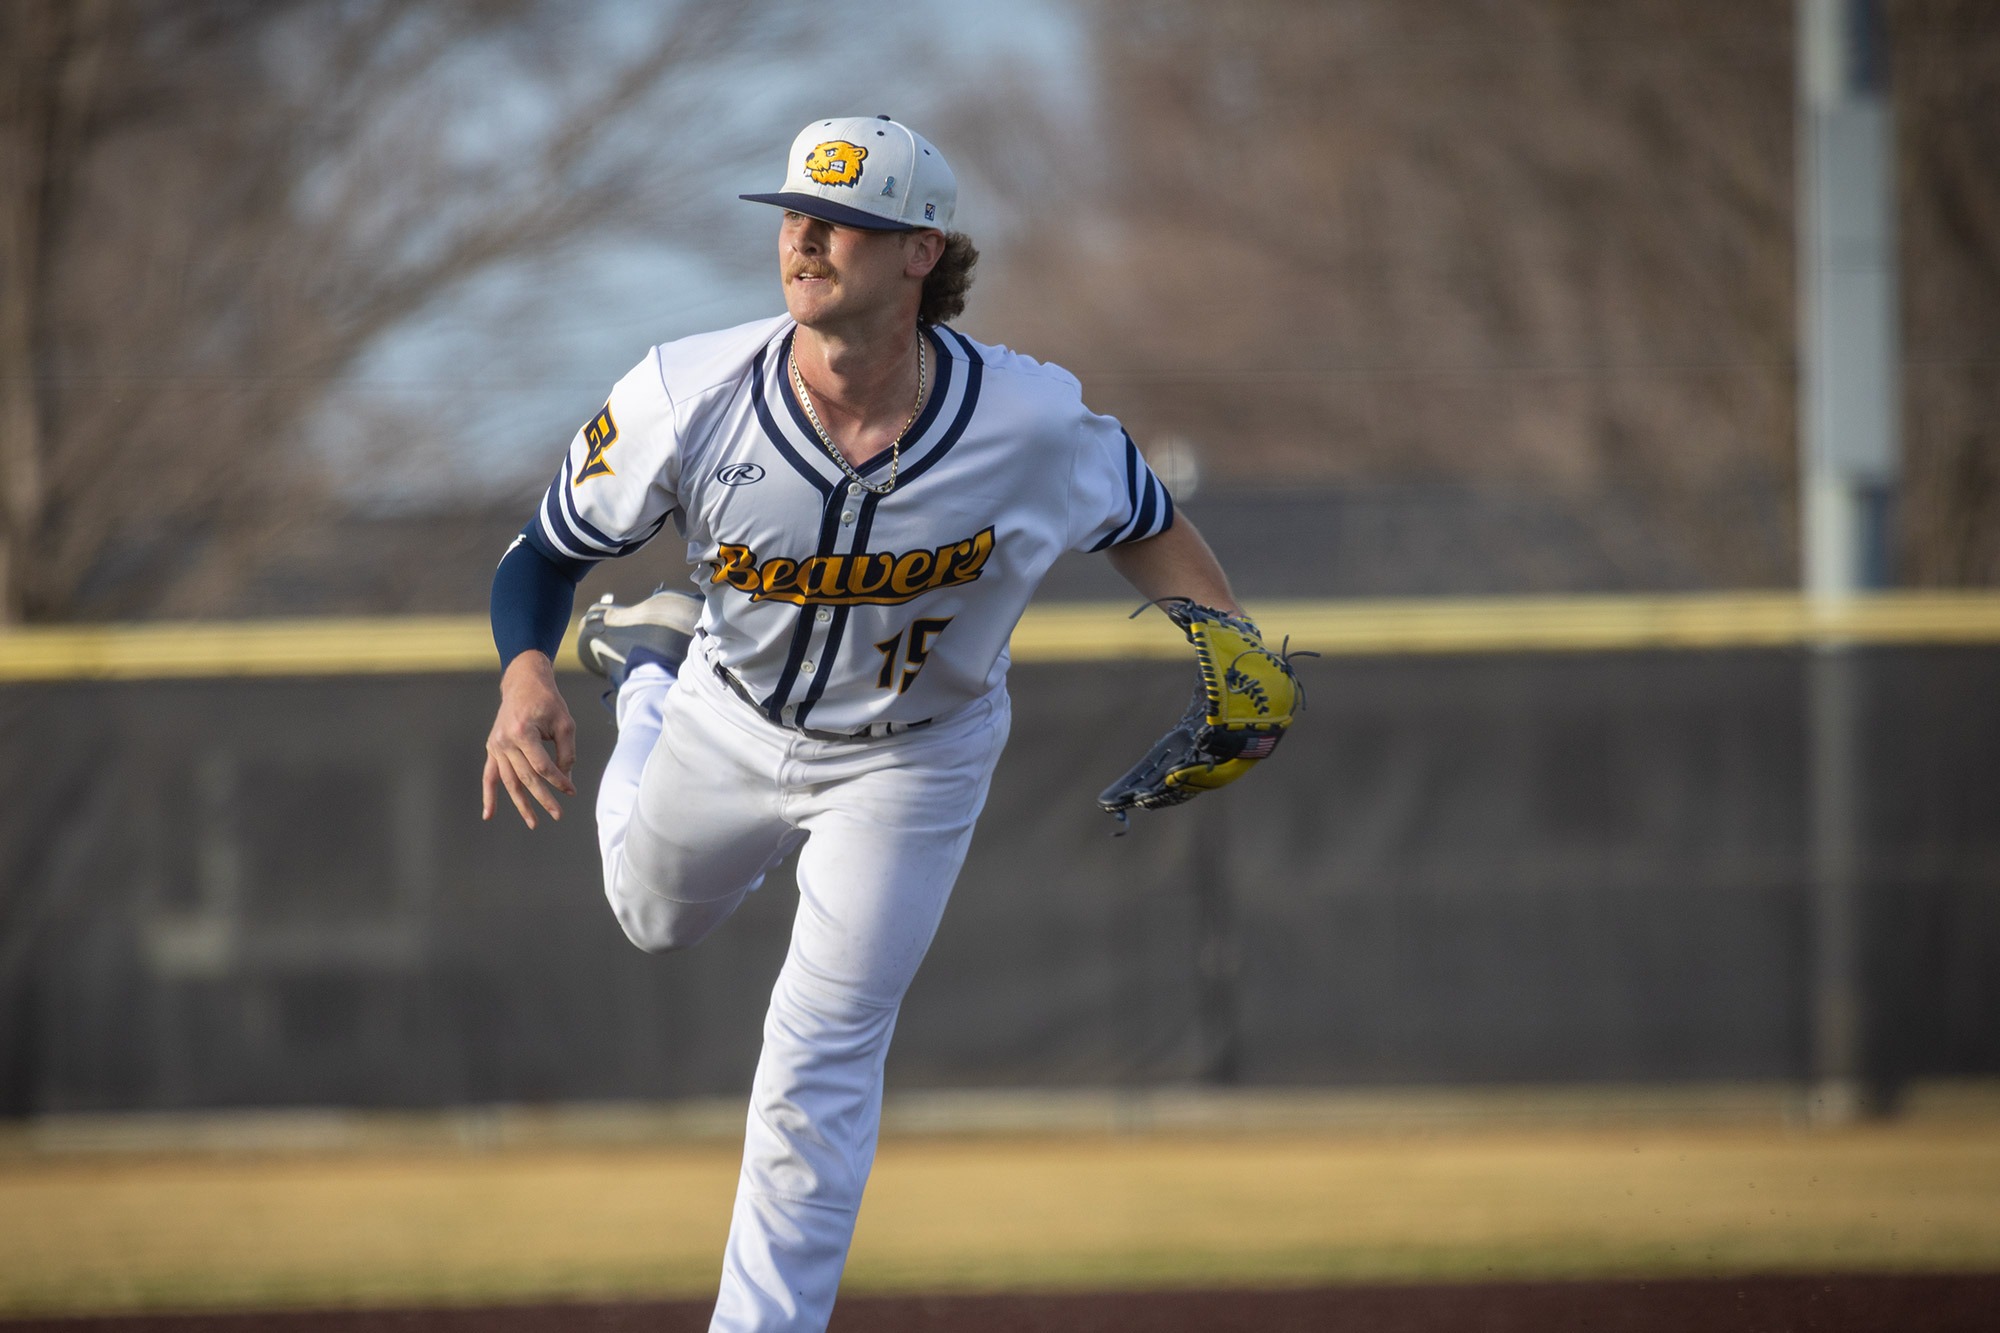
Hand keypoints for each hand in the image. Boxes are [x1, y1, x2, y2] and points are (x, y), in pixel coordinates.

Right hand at [482, 651, 576, 828]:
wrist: (523, 684)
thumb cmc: (547, 702)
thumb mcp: (565, 723)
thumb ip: (566, 753)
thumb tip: (565, 779)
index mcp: (523, 732)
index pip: (543, 766)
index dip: (559, 781)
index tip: (572, 791)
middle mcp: (505, 741)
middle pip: (526, 777)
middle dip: (543, 798)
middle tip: (558, 815)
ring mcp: (496, 746)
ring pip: (509, 782)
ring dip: (521, 804)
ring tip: (533, 823)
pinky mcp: (492, 748)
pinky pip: (490, 776)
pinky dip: (489, 796)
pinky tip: (489, 815)